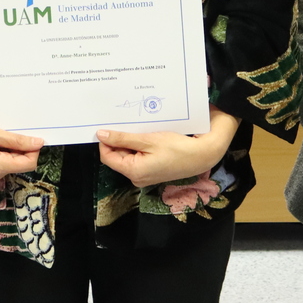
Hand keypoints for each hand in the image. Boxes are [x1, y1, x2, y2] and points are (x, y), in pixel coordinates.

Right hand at [0, 88, 42, 183]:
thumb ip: (16, 140)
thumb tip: (38, 143)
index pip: (29, 163)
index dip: (33, 149)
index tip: (29, 135)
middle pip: (20, 164)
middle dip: (20, 148)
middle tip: (6, 132)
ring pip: (10, 163)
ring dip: (9, 149)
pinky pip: (0, 164)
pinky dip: (1, 153)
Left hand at [96, 107, 239, 187]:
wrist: (202, 156)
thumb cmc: (176, 147)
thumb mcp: (148, 140)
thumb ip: (123, 138)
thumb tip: (101, 135)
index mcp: (133, 172)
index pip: (107, 156)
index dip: (106, 141)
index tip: (110, 125)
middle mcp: (136, 178)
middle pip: (117, 157)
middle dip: (120, 141)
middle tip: (127, 123)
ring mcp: (145, 176)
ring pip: (128, 157)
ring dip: (130, 143)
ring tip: (139, 129)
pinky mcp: (152, 172)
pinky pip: (138, 159)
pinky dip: (139, 147)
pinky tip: (147, 136)